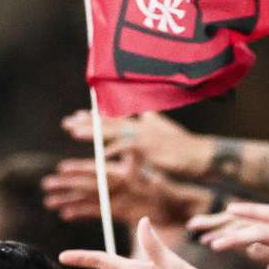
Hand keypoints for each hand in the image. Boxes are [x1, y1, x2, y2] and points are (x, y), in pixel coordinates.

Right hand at [42, 153, 209, 227]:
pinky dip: (81, 212)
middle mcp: (118, 185)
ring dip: (69, 199)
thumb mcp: (156, 181)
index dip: (80, 170)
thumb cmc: (171, 194)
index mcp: (124, 176)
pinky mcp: (121, 212)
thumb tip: (131, 149)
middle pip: (88, 184)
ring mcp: (118, 198)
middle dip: (68, 184)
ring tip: (50, 201)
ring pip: (88, 198)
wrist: (184, 209)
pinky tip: (65, 214)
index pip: (97, 171)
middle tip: (46, 184)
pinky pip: (97, 212)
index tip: (62, 168)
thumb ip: (141, 168)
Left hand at [61, 110, 209, 176]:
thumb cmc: (185, 147)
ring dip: (94, 133)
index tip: (77, 116)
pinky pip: (126, 149)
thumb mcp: (167, 130)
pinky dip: (113, 151)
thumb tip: (146, 112)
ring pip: (113, 132)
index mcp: (143, 124)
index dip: (95, 117)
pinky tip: (100, 155)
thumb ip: (154, 121)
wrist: (200, 155)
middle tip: (67, 122)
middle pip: (109, 123)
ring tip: (74, 133)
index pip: (114, 118)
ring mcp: (144, 137)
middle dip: (87, 123)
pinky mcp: (149, 148)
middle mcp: (141, 127)